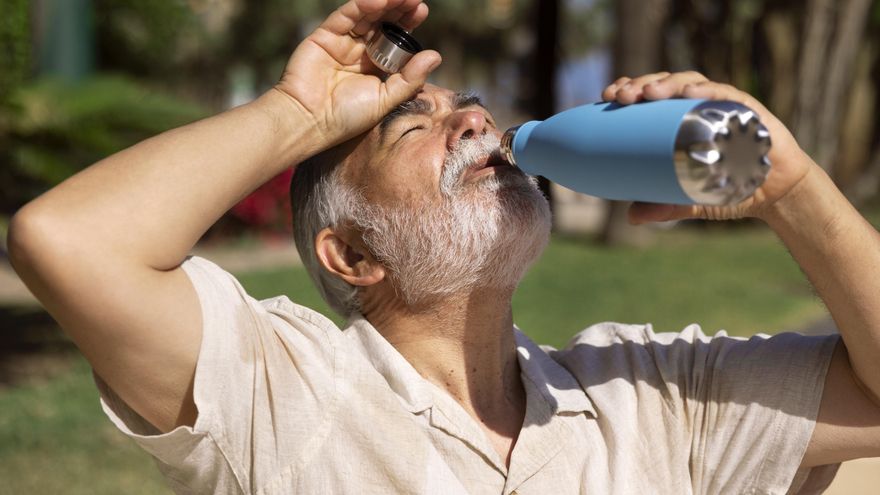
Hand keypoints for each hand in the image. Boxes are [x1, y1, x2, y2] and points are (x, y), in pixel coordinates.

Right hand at [275, 0, 441, 148]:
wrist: (310, 121)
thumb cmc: (347, 117)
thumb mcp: (385, 99)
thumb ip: (409, 78)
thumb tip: (435, 55)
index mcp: (375, 67)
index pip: (394, 39)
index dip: (407, 24)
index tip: (421, 10)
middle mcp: (359, 52)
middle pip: (382, 23)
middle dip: (399, 9)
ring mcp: (342, 42)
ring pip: (365, 16)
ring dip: (384, 4)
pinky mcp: (324, 36)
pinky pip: (345, 16)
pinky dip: (361, 6)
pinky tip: (379, 1)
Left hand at [600, 71, 818, 223]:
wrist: (777, 194)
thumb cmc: (732, 188)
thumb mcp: (691, 200)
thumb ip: (664, 207)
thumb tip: (631, 217)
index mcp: (681, 120)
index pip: (650, 97)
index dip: (629, 89)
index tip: (607, 96)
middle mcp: (700, 107)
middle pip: (665, 84)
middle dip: (640, 84)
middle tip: (620, 96)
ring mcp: (724, 105)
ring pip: (690, 83)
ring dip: (667, 83)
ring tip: (648, 93)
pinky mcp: (749, 109)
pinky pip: (726, 94)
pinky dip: (706, 91)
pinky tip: (688, 93)